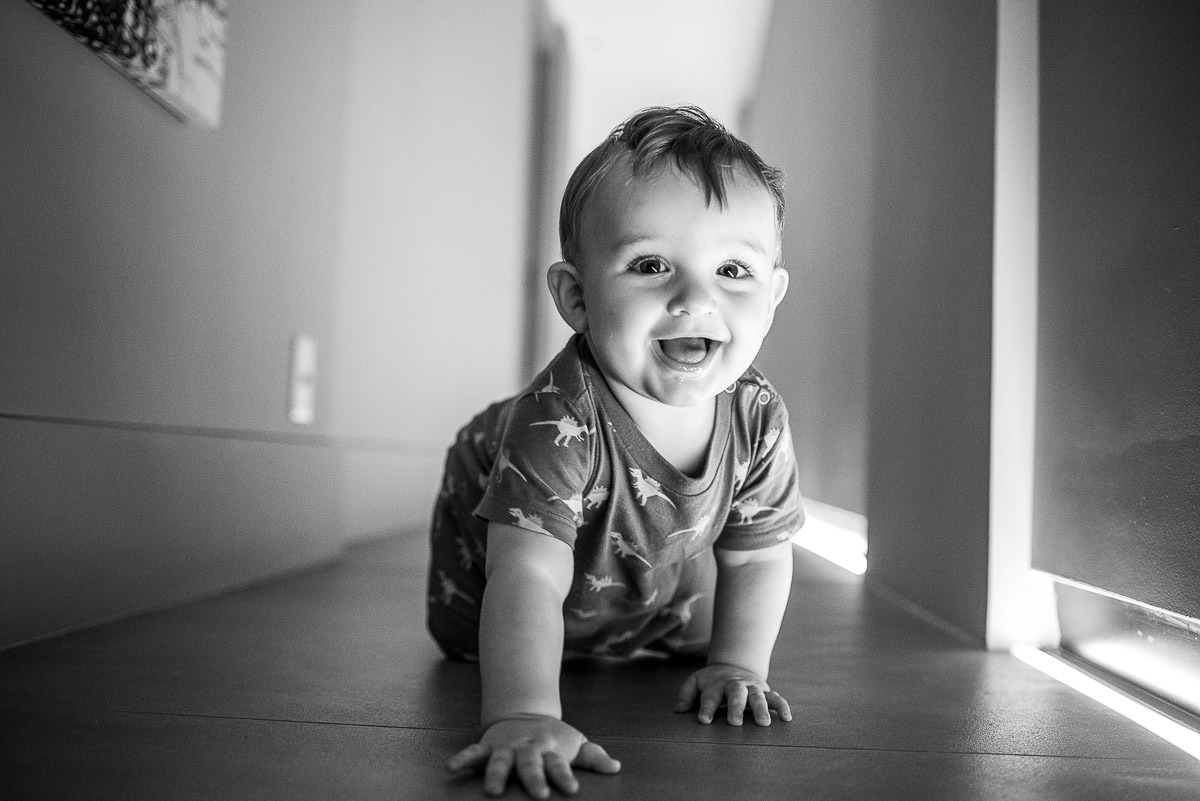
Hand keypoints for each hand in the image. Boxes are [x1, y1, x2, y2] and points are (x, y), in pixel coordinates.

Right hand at [445, 714, 620, 798]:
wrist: (525, 713)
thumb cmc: (555, 738)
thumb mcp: (576, 743)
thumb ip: (594, 757)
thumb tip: (617, 767)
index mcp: (551, 749)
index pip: (559, 764)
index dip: (565, 777)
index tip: (572, 790)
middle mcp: (528, 748)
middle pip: (531, 764)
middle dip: (534, 778)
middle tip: (538, 795)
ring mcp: (507, 747)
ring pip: (500, 760)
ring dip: (497, 774)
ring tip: (493, 791)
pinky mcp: (488, 746)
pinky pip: (474, 752)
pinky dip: (463, 758)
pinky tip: (452, 768)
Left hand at [674, 663, 791, 725]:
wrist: (734, 665)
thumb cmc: (711, 681)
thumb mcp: (696, 682)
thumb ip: (686, 694)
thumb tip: (678, 709)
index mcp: (717, 684)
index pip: (710, 695)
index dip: (706, 707)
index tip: (703, 720)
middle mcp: (735, 685)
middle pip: (736, 693)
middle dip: (735, 707)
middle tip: (734, 723)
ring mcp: (752, 687)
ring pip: (757, 696)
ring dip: (761, 708)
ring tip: (763, 723)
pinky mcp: (766, 691)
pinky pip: (776, 698)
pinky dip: (782, 706)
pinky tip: (787, 718)